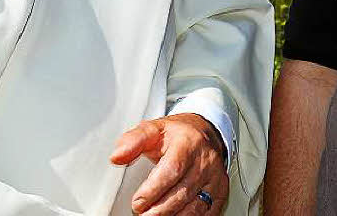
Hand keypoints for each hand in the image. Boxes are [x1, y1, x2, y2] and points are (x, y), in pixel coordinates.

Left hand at [110, 113, 228, 214]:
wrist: (204, 132)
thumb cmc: (177, 134)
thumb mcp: (153, 129)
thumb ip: (133, 141)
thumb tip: (117, 156)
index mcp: (188, 142)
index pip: (172, 169)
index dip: (154, 189)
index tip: (138, 202)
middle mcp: (205, 160)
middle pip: (182, 192)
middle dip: (159, 209)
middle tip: (142, 214)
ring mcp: (215, 177)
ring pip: (195, 206)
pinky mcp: (220, 191)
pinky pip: (207, 212)